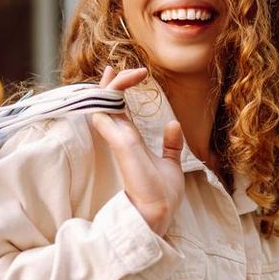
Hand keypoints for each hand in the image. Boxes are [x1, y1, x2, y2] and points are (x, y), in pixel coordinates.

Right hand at [87, 66, 186, 236]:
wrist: (159, 213)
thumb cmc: (162, 195)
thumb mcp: (171, 165)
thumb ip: (170, 145)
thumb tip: (174, 125)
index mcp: (131, 142)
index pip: (118, 110)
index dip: (118, 90)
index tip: (130, 75)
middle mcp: (122, 139)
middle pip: (107, 103)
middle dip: (110, 83)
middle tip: (113, 66)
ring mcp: (119, 141)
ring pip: (104, 104)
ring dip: (111, 85)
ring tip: (116, 70)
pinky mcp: (121, 144)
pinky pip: (106, 114)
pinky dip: (108, 97)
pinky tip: (112, 85)